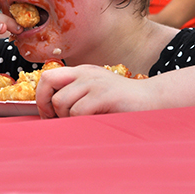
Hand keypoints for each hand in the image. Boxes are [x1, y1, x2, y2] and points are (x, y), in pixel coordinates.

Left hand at [36, 66, 151, 117]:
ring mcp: (94, 82)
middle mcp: (84, 73)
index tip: (48, 114)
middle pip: (48, 82)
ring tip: (83, 122)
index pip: (47, 76)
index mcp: (81, 71)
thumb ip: (76, 95)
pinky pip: (78, 111)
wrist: (152, 99)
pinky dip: (81, 122)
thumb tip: (50, 113)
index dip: (41, 96)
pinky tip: (94, 121)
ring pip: (62, 102)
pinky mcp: (104, 95)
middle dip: (46, 104)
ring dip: (67, 118)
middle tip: (56, 119)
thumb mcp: (96, 92)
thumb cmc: (122, 102)